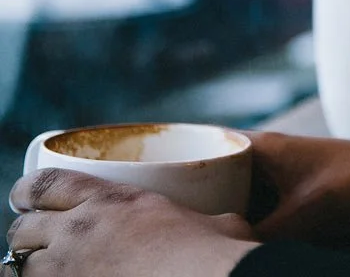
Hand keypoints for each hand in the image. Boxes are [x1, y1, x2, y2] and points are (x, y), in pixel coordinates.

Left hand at [7, 169, 257, 276]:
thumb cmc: (216, 255)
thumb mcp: (217, 224)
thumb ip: (205, 220)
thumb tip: (226, 225)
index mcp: (114, 201)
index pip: (46, 184)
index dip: (28, 191)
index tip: (26, 197)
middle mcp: (80, 231)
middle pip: (22, 228)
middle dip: (26, 234)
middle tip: (38, 239)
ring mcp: (67, 269)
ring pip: (18, 265)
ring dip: (27, 266)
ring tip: (45, 269)